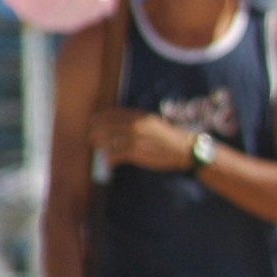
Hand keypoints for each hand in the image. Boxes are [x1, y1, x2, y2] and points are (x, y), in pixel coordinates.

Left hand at [89, 109, 205, 171]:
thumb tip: (120, 124)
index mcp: (140, 116)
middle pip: (107, 126)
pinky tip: (108, 162)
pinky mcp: (138, 152)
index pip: (113, 114)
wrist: (184, 149)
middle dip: (96, 132)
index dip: (99, 118)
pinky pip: (117, 154)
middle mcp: (136, 125)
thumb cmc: (168, 137)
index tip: (92, 122)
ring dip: (101, 145)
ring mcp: (136, 138)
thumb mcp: (153, 123)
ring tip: (97, 148)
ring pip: (109, 141)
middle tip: (91, 137)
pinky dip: (110, 159)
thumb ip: (137, 121)